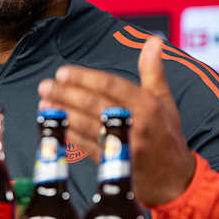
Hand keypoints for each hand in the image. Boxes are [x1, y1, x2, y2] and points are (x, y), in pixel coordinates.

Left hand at [37, 36, 195, 205]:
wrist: (174, 178)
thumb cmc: (167, 133)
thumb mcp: (165, 100)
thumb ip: (154, 70)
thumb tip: (154, 40)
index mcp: (148, 104)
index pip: (111, 86)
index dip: (85, 78)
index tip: (63, 72)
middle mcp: (137, 123)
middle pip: (95, 105)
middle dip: (67, 94)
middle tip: (45, 85)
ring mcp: (125, 145)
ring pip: (88, 126)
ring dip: (63, 114)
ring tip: (44, 103)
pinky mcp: (115, 164)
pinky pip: (88, 147)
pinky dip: (70, 136)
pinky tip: (55, 126)